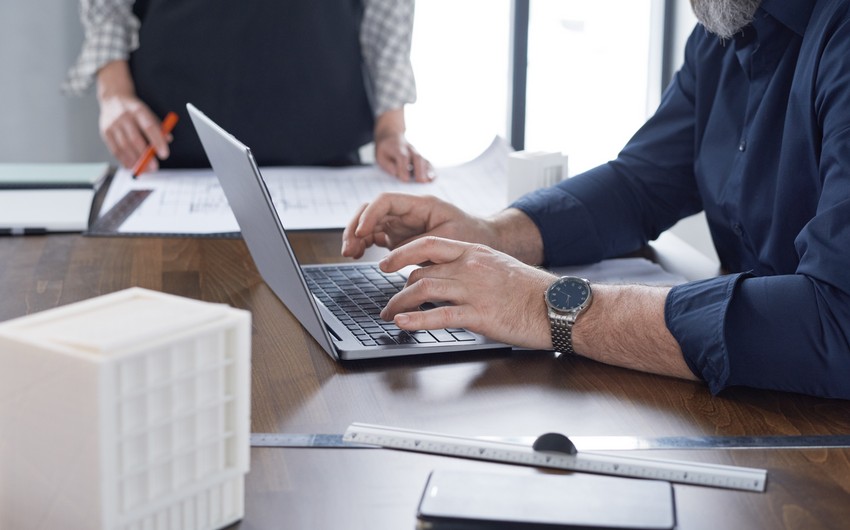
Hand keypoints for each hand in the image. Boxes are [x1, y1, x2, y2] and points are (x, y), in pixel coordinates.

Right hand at [99, 95, 170, 171]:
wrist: (113, 98)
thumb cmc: (135, 110)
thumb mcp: (149, 113)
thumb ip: (159, 126)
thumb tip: (168, 139)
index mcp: (138, 110)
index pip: (149, 127)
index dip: (157, 142)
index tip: (164, 154)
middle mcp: (124, 117)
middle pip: (135, 139)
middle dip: (145, 156)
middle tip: (154, 167)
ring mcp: (113, 124)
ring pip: (124, 146)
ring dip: (135, 161)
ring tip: (145, 169)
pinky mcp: (105, 132)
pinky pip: (115, 150)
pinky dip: (124, 160)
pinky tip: (132, 166)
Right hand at [341, 193, 496, 258]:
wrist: (483, 241)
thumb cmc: (470, 235)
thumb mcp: (449, 240)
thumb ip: (420, 245)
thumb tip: (392, 256)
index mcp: (420, 204)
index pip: (386, 201)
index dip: (370, 215)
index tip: (362, 232)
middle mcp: (407, 212)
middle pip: (371, 211)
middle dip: (356, 226)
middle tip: (349, 247)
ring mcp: (402, 224)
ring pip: (370, 224)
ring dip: (356, 237)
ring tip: (350, 253)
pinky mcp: (400, 238)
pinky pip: (375, 237)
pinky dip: (364, 244)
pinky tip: (356, 254)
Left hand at [373, 107, 434, 182]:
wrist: (392, 137)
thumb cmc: (385, 150)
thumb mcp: (380, 156)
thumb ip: (388, 165)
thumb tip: (397, 173)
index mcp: (397, 148)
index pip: (403, 157)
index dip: (404, 167)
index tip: (405, 179)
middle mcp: (410, 149)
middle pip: (417, 157)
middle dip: (419, 169)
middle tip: (421, 181)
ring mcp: (417, 152)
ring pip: (424, 160)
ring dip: (427, 171)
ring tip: (428, 181)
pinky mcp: (421, 157)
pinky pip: (428, 163)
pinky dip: (431, 170)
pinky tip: (433, 178)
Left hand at [378, 236, 555, 348]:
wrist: (558, 306)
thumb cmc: (531, 291)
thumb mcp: (499, 267)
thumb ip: (473, 268)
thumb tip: (448, 277)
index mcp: (475, 252)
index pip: (429, 245)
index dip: (402, 253)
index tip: (386, 263)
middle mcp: (471, 267)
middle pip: (420, 272)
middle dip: (398, 289)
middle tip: (388, 302)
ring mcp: (474, 290)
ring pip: (423, 290)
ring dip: (399, 304)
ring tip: (389, 315)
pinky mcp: (480, 315)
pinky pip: (440, 316)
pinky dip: (416, 320)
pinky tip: (403, 324)